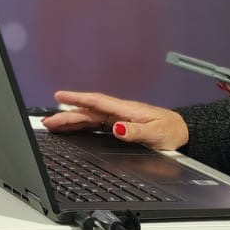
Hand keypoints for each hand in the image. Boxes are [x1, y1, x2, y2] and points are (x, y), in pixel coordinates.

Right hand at [42, 90, 189, 150]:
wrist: (183, 132)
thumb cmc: (171, 131)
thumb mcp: (156, 133)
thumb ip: (135, 132)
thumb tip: (116, 128)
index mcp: (127, 110)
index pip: (97, 102)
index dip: (77, 98)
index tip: (59, 96)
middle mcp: (120, 112)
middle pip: (88, 111)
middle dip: (66, 114)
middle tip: (47, 121)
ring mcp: (119, 118)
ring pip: (90, 117)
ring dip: (71, 119)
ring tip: (52, 123)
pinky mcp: (120, 125)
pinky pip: (96, 123)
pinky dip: (82, 124)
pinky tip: (73, 128)